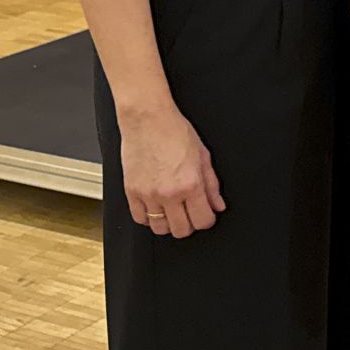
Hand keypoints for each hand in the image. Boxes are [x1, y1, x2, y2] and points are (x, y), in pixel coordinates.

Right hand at [119, 100, 223, 236]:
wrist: (147, 118)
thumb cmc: (174, 131)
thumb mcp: (203, 156)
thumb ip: (212, 185)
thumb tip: (218, 204)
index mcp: (190, 184)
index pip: (203, 221)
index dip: (207, 220)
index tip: (206, 215)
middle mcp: (169, 193)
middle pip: (182, 230)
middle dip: (189, 225)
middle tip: (189, 213)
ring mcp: (148, 194)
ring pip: (160, 229)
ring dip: (168, 224)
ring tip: (172, 211)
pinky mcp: (131, 192)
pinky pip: (139, 219)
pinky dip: (148, 218)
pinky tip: (155, 207)